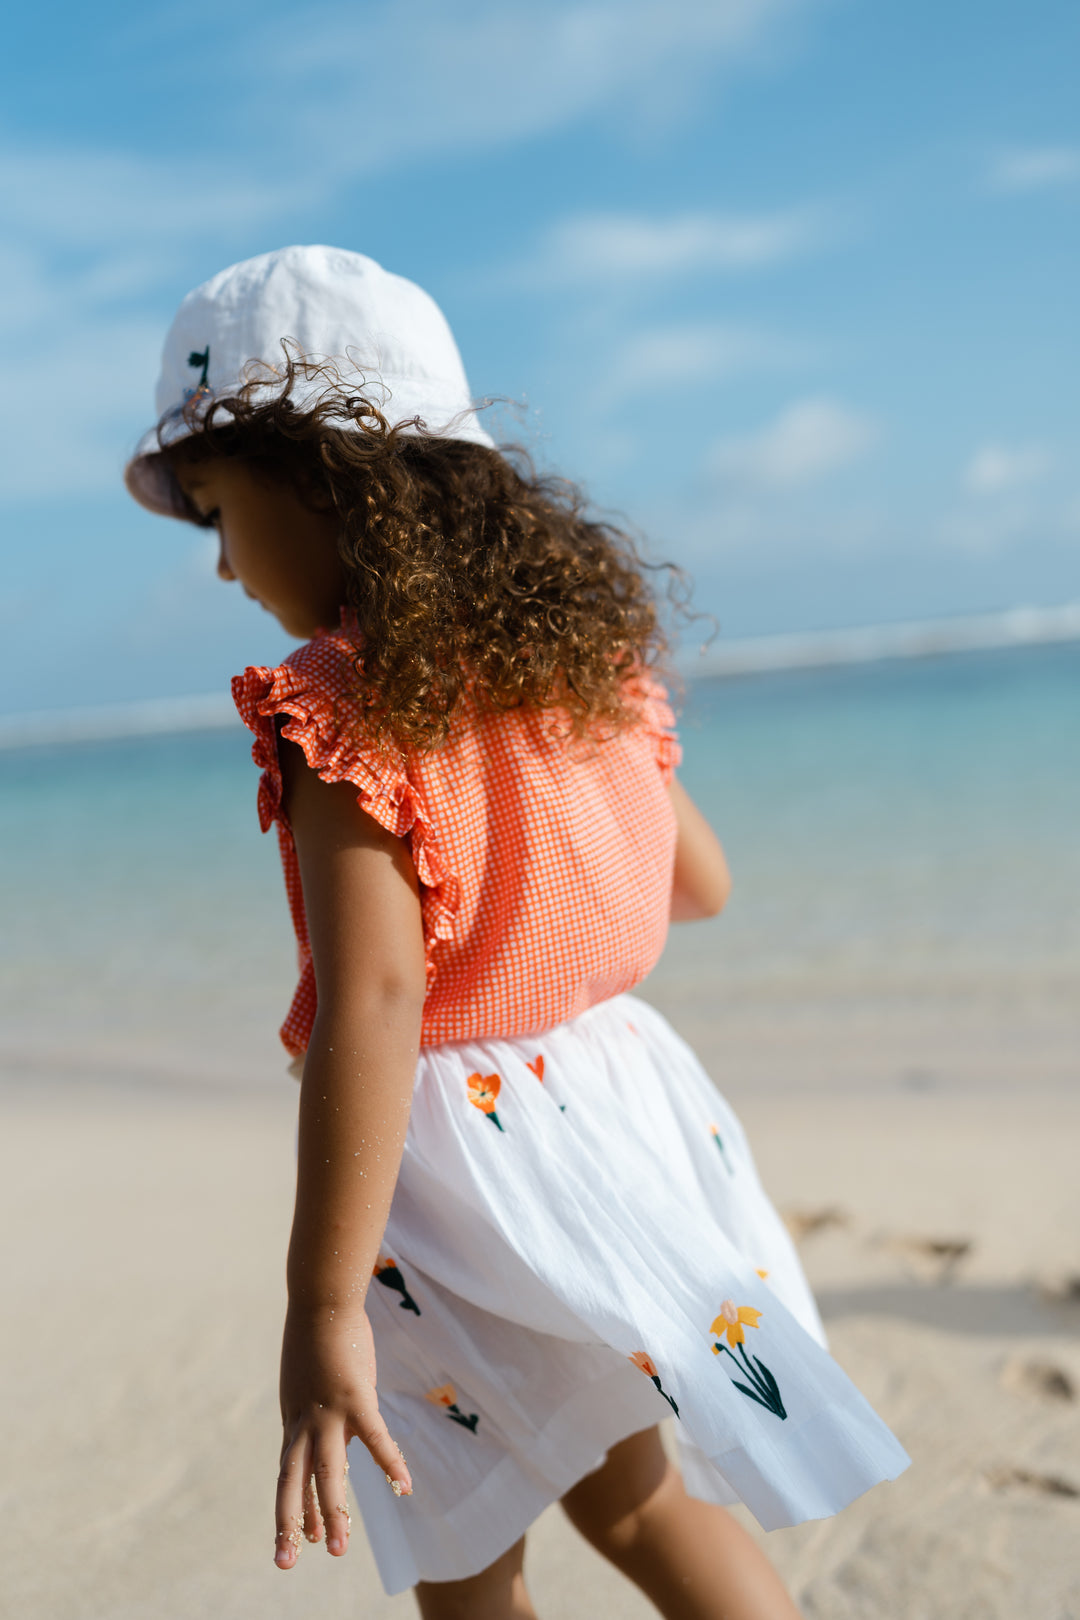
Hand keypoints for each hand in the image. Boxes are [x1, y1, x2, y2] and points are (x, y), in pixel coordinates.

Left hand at [274, 1303, 411, 1568]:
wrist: (321, 1298)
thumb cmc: (320, 1332)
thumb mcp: (311, 1378)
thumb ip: (318, 1405)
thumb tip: (334, 1420)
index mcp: (294, 1418)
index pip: (291, 1473)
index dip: (293, 1507)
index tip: (296, 1540)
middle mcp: (304, 1421)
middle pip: (294, 1480)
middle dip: (292, 1523)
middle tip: (289, 1563)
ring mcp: (328, 1411)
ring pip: (328, 1471)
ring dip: (331, 1511)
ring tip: (336, 1549)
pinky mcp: (355, 1397)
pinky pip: (375, 1438)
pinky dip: (389, 1464)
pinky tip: (403, 1488)